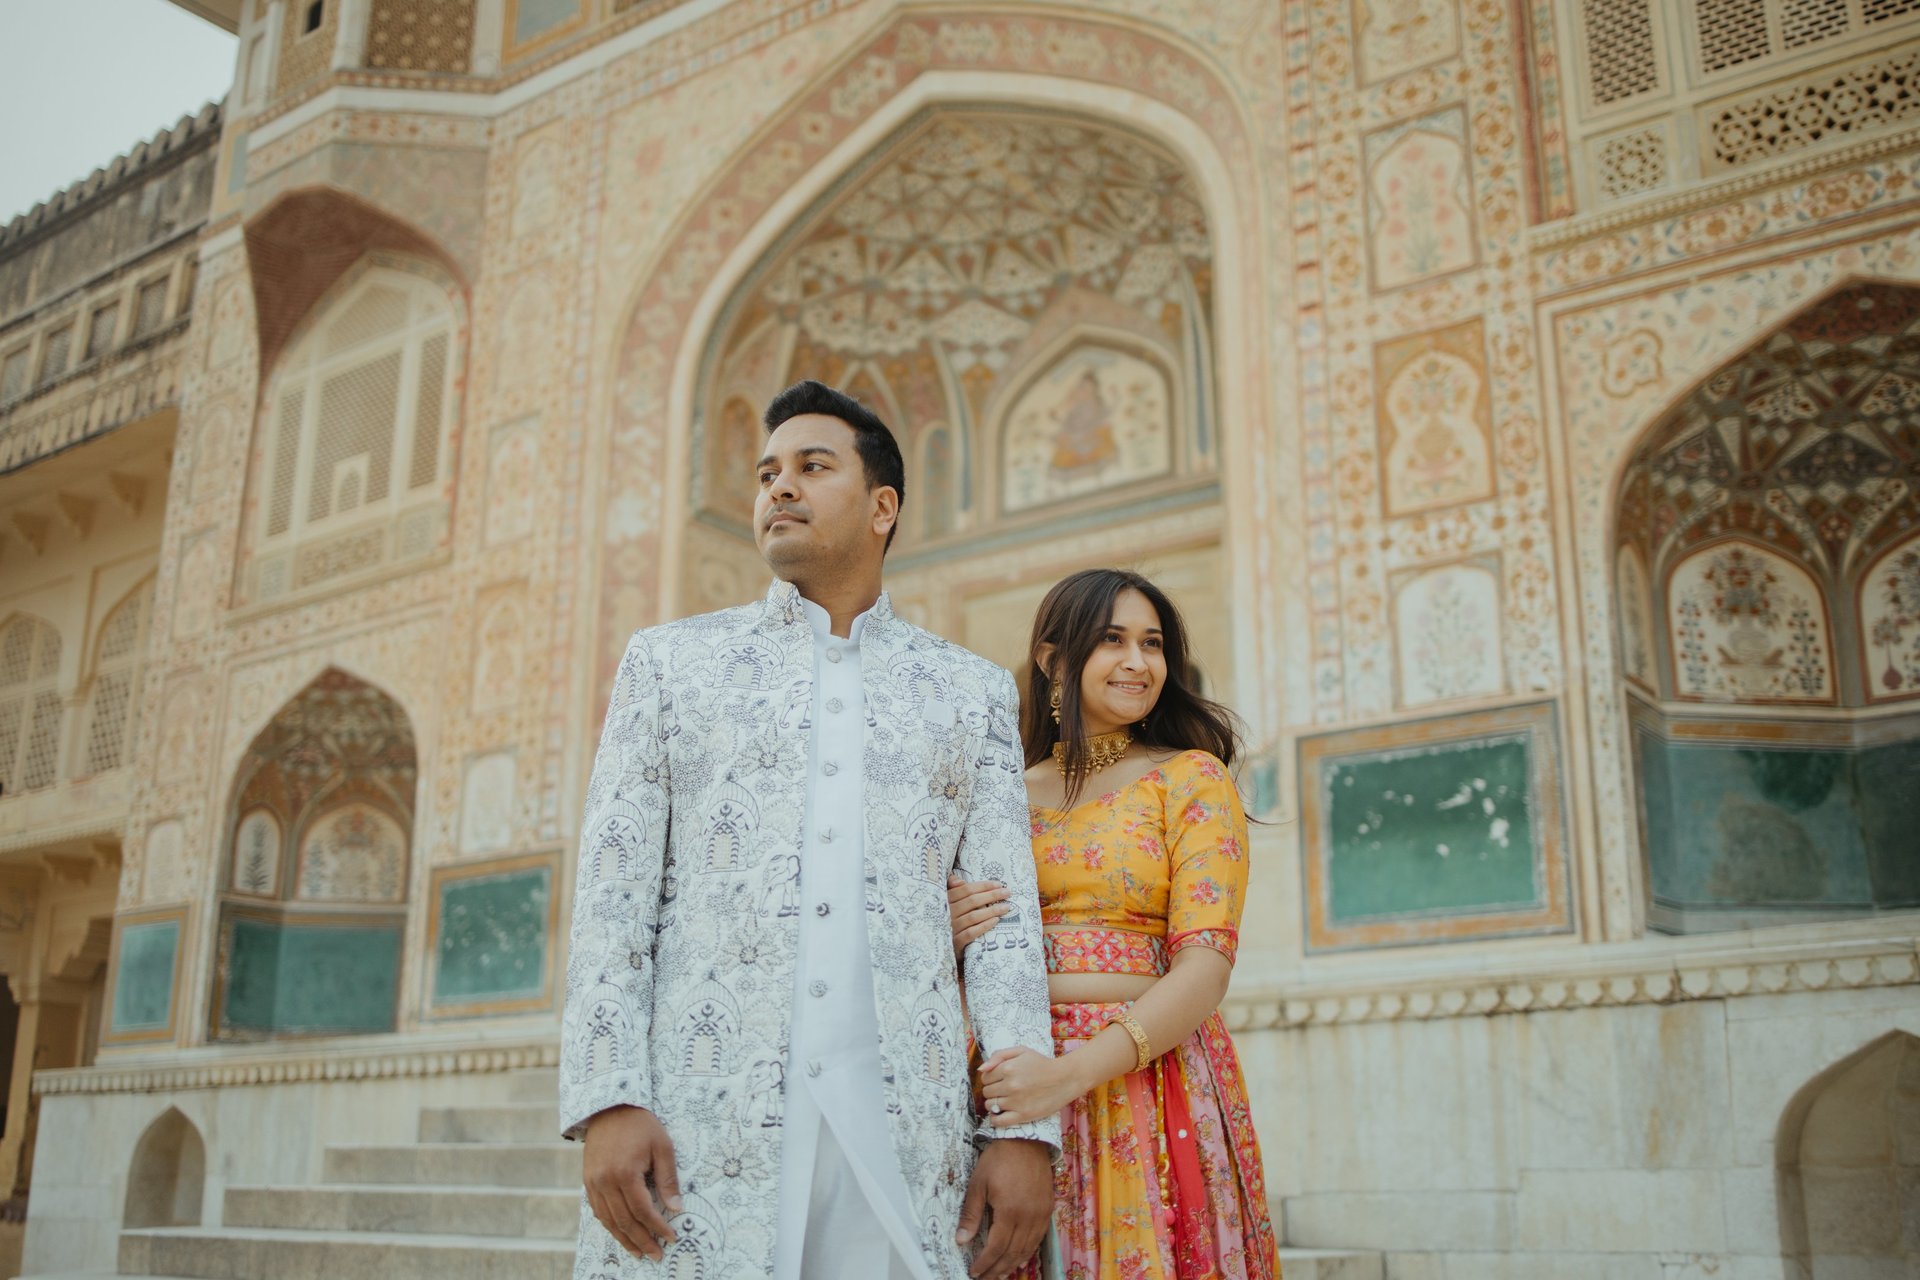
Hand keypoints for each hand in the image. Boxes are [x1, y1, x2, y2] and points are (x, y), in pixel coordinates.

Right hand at [583, 1105, 680, 1259]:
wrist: (610, 1107)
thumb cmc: (640, 1125)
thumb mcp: (662, 1147)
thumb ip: (668, 1179)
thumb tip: (676, 1208)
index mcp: (625, 1173)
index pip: (643, 1211)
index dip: (658, 1227)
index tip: (670, 1237)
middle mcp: (606, 1182)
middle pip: (625, 1221)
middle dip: (642, 1240)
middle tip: (656, 1254)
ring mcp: (594, 1183)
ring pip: (609, 1220)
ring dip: (624, 1239)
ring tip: (639, 1252)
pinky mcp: (588, 1181)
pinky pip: (598, 1211)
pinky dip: (610, 1225)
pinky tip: (621, 1233)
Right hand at [948, 874, 1009, 956]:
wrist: (941, 945)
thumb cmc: (949, 919)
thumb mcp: (947, 903)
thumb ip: (952, 889)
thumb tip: (959, 881)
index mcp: (945, 900)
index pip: (966, 890)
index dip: (984, 886)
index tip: (999, 884)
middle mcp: (947, 913)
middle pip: (972, 901)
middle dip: (992, 895)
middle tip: (1007, 893)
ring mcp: (951, 928)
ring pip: (973, 916)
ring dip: (992, 910)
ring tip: (1006, 907)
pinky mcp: (955, 942)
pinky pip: (971, 933)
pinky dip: (984, 926)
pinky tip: (996, 921)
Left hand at [956, 1137, 1053, 1279]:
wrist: (1026, 1139)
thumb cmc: (999, 1159)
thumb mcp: (978, 1184)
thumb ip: (971, 1214)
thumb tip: (961, 1240)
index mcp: (1009, 1212)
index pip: (996, 1248)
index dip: (985, 1263)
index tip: (974, 1271)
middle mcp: (1028, 1217)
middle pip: (1012, 1253)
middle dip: (997, 1269)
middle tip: (985, 1278)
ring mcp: (1040, 1214)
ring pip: (1027, 1249)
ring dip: (1013, 1264)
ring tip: (1000, 1274)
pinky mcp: (1047, 1209)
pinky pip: (1038, 1238)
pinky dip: (1028, 1252)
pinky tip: (1019, 1258)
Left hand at [979, 1046, 1082, 1129]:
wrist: (1065, 1079)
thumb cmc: (1042, 1064)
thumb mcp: (1021, 1051)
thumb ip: (998, 1056)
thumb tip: (981, 1069)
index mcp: (1008, 1068)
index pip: (985, 1077)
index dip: (990, 1078)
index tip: (998, 1079)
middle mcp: (1010, 1085)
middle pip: (987, 1092)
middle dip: (992, 1090)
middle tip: (1003, 1090)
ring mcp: (1016, 1101)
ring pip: (990, 1106)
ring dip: (993, 1104)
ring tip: (1004, 1100)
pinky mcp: (1023, 1115)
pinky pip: (999, 1121)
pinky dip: (995, 1119)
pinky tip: (999, 1114)